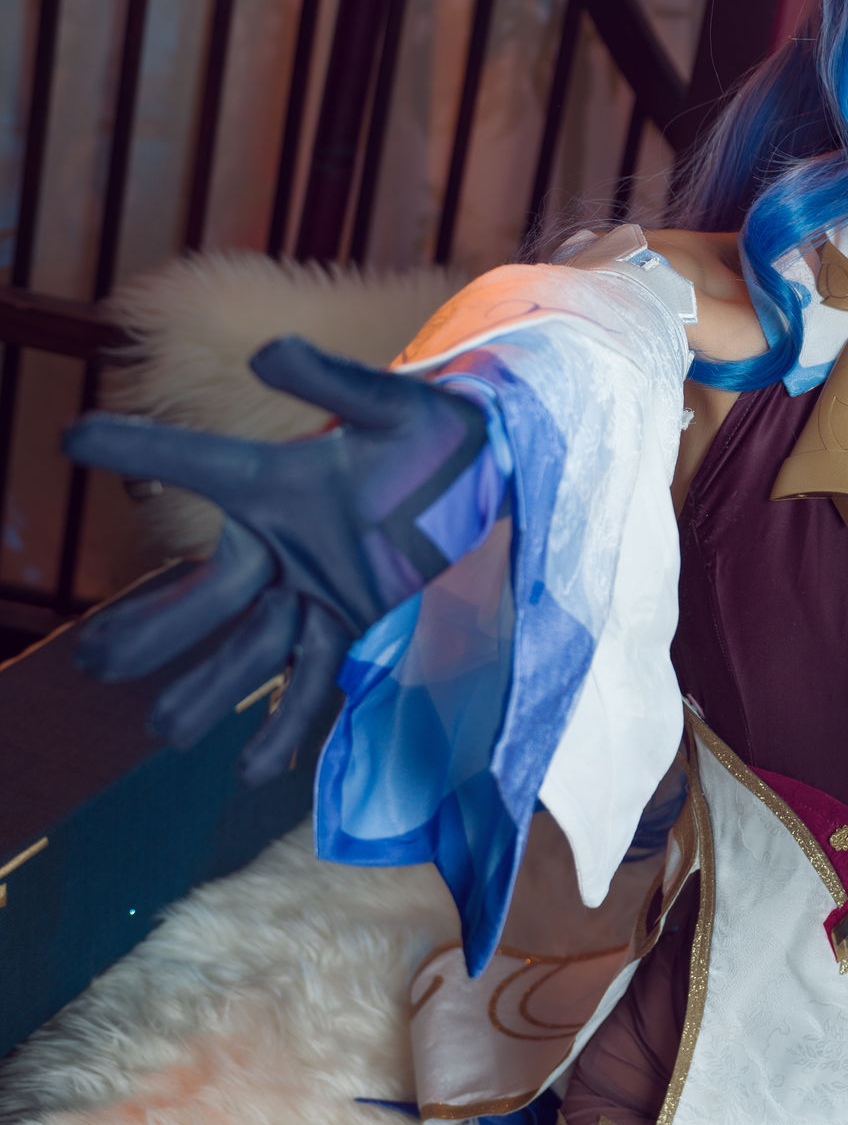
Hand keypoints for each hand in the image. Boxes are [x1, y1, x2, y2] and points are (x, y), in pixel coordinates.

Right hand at [64, 337, 489, 783]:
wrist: (499, 473)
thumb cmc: (438, 432)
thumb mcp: (392, 403)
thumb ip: (332, 381)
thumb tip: (266, 354)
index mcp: (279, 483)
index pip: (197, 466)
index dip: (140, 450)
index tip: (71, 435)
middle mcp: (285, 544)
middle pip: (212, 598)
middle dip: (155, 632)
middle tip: (95, 664)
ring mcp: (319, 591)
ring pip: (253, 651)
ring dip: (209, 691)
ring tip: (161, 733)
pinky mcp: (357, 625)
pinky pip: (314, 681)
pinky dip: (286, 725)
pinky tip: (252, 770)